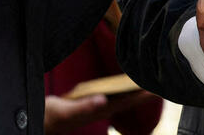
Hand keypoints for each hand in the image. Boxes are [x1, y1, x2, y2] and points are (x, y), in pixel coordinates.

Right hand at [44, 90, 159, 132]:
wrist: (43, 119)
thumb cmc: (54, 115)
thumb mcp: (67, 110)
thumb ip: (84, 106)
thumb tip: (103, 100)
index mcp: (99, 110)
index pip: (125, 102)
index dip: (140, 96)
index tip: (156, 90)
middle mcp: (101, 109)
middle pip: (127, 100)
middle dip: (142, 93)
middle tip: (159, 84)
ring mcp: (97, 106)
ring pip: (121, 99)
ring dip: (134, 92)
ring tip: (146, 84)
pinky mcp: (91, 102)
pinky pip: (112, 96)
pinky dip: (121, 90)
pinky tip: (124, 85)